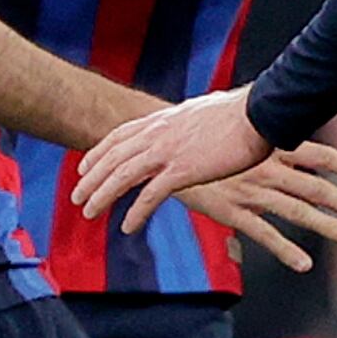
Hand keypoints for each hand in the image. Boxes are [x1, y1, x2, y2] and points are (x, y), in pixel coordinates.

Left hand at [76, 85, 272, 226]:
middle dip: (91, 178)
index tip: (85, 166)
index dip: (99, 151)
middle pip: (113, 157)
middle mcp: (159, 133)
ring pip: (122, 175)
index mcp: (164, 119)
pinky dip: (136, 212)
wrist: (259, 113)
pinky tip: (127, 227)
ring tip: (89, 212)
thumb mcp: (204, 111)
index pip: (120, 135)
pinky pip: (150, 195)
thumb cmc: (241, 112)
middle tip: (77, 196)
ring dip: (102, 195)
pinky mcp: (183, 170)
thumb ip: (189, 120)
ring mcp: (168, 151)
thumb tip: (191, 119)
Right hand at [175, 141, 336, 271]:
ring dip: (327, 225)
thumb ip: (262, 131)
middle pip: (315, 186)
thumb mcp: (236, 125)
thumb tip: (282, 117)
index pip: (318, 154)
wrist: (162, 145)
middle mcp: (266, 166)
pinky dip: (285, 249)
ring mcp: (250, 189)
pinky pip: (263, 232)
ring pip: (296, 210)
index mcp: (270, 144)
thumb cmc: (202, 134)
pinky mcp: (230, 210)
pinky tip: (304, 263)